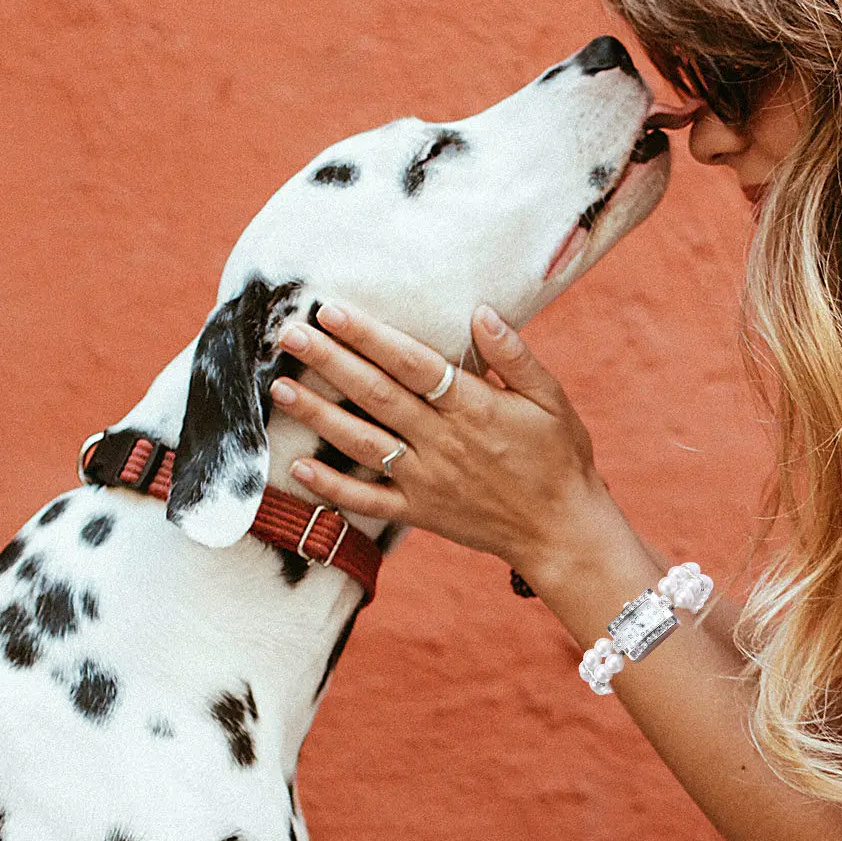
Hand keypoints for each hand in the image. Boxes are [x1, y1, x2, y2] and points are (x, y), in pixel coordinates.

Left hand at [269, 303, 616, 579]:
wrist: (562, 530)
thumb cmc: (560, 457)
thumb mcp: (551, 400)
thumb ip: (514, 357)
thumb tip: (481, 312)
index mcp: (474, 407)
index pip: (411, 363)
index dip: (369, 336)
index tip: (332, 310)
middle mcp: (443, 442)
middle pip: (376, 394)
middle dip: (329, 360)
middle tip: (288, 333)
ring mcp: (427, 480)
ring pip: (362, 442)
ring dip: (318, 414)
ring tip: (279, 387)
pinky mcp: (420, 511)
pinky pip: (368, 500)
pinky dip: (332, 487)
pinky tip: (298, 467)